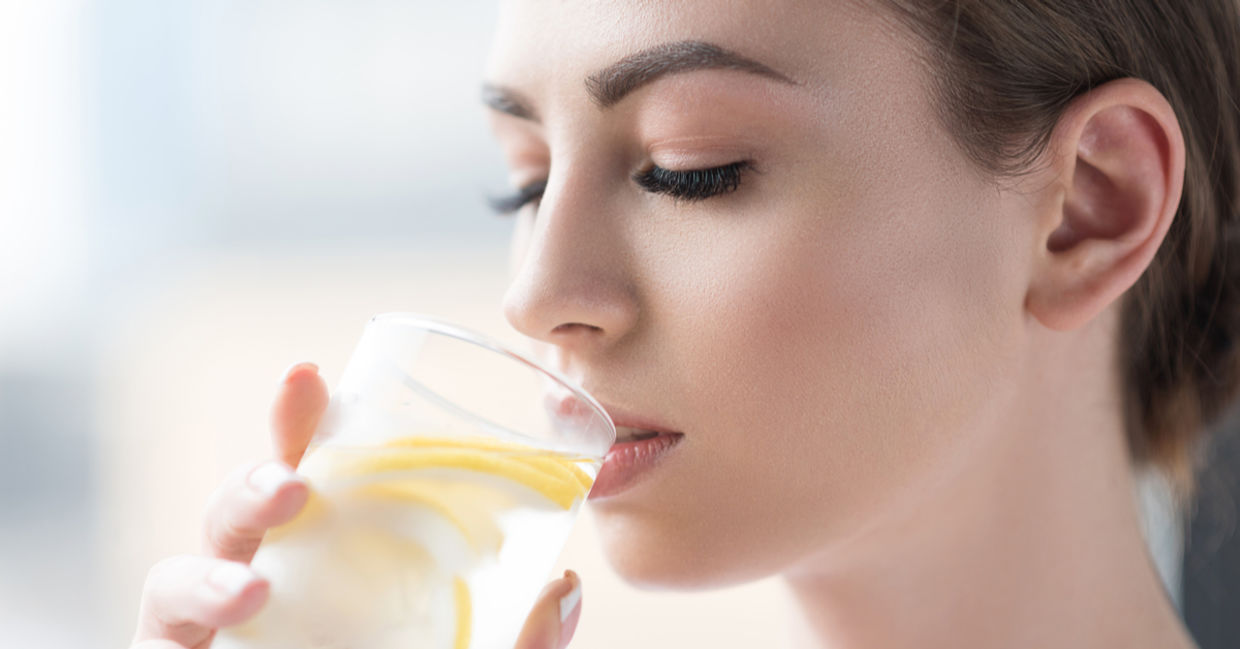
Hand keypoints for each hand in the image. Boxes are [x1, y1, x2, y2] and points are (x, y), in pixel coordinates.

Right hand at [129, 362, 583, 648]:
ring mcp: (215, 628)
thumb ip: (516, 637)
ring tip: (257, 578)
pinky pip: (159, 632)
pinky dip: (192, 603)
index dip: (304, 424)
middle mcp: (263, 586)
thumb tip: (568, 584)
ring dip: (216, 563)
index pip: (313, 479)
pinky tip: (239, 602)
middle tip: (293, 481)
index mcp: (328, 564)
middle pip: (244, 510)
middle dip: (258, 475)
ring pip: (183, 571)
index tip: (311, 374)